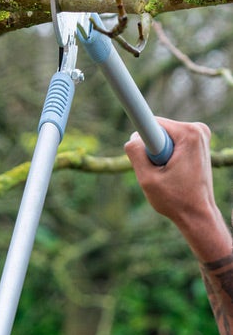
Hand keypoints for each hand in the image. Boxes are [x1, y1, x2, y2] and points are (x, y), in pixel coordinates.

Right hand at [125, 119, 230, 261]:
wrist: (197, 214)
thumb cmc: (175, 199)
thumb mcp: (147, 179)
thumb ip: (136, 154)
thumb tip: (132, 138)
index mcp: (189, 134)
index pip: (152, 123)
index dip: (141, 131)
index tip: (134, 120)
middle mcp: (198, 129)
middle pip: (157, 130)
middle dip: (152, 151)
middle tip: (160, 172)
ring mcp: (200, 135)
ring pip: (163, 138)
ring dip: (159, 156)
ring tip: (168, 175)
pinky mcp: (197, 142)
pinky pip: (170, 142)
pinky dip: (166, 157)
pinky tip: (174, 173)